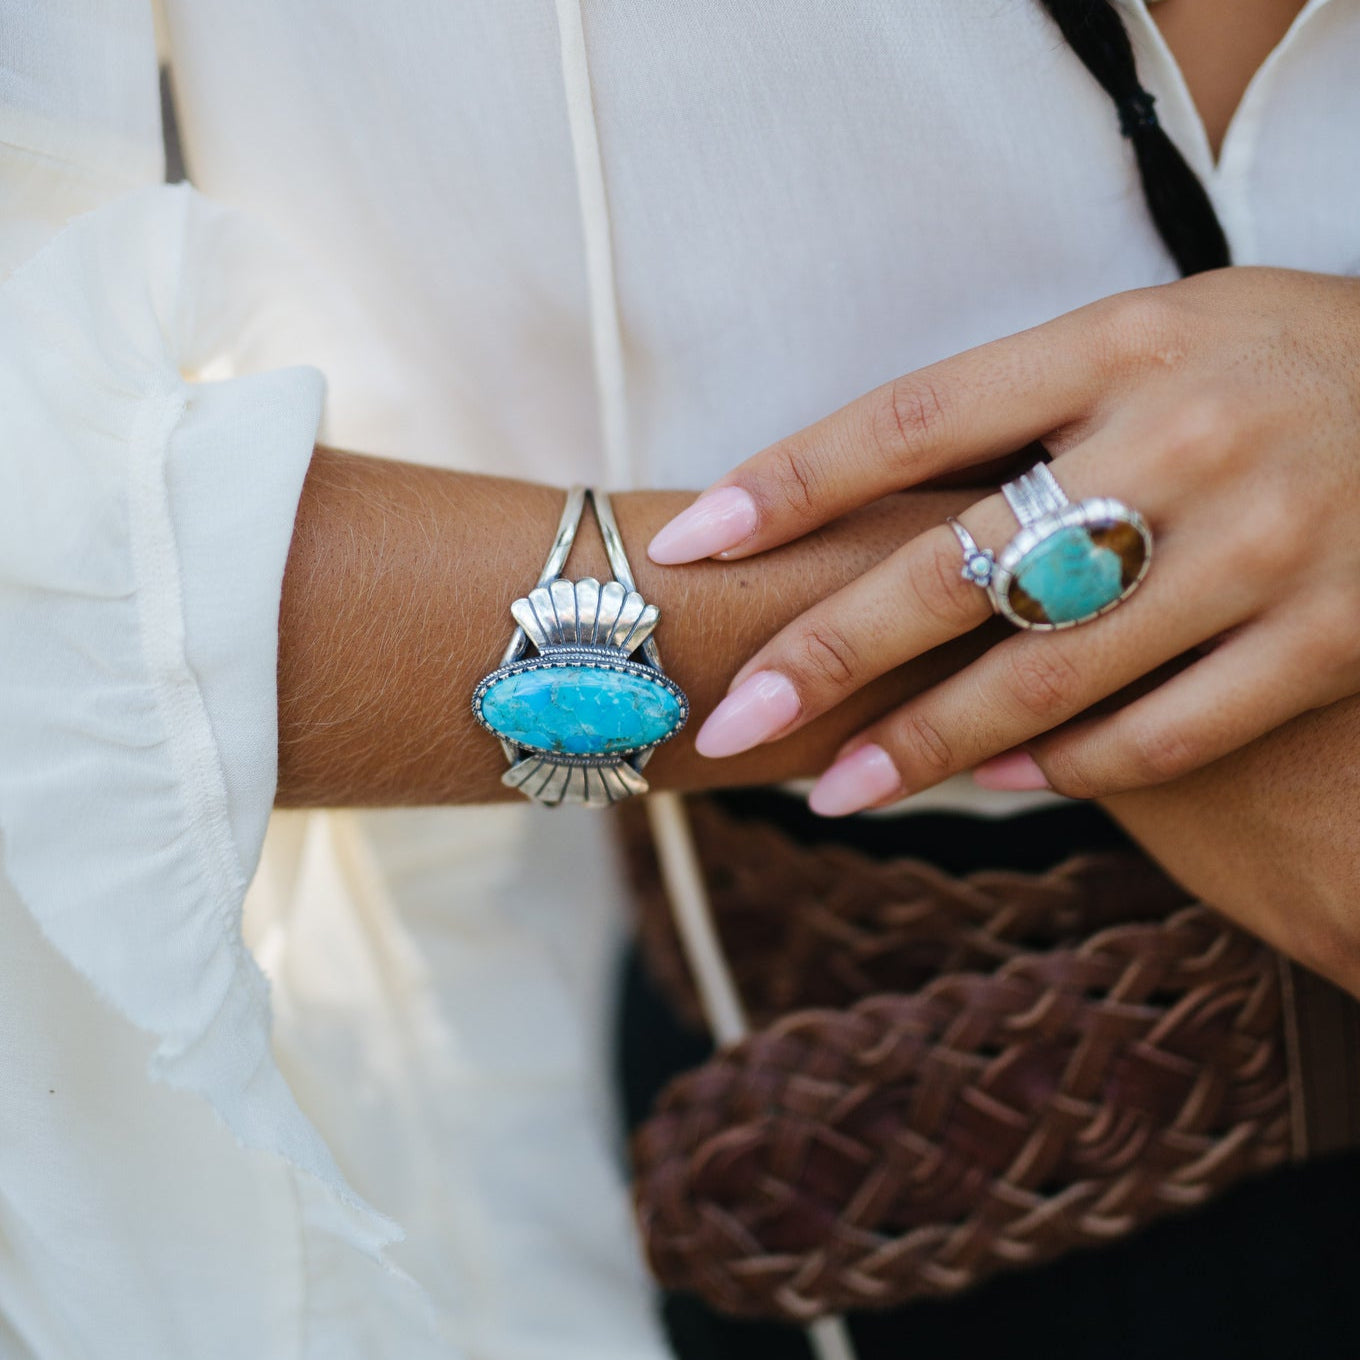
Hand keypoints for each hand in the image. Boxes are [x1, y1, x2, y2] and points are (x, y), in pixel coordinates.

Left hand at [646, 268, 1359, 813]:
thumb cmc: (1279, 369)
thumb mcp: (1157, 338)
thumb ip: (1025, 407)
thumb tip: (856, 502)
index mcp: (1126, 341)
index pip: (916, 416)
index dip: (791, 484)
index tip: (692, 545)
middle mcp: (1191, 437)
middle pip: (962, 564)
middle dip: (827, 653)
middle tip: (727, 721)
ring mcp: (1272, 545)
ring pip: (1053, 673)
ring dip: (925, 744)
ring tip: (832, 789)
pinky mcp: (1337, 639)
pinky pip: (1169, 729)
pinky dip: (1069, 768)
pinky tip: (997, 785)